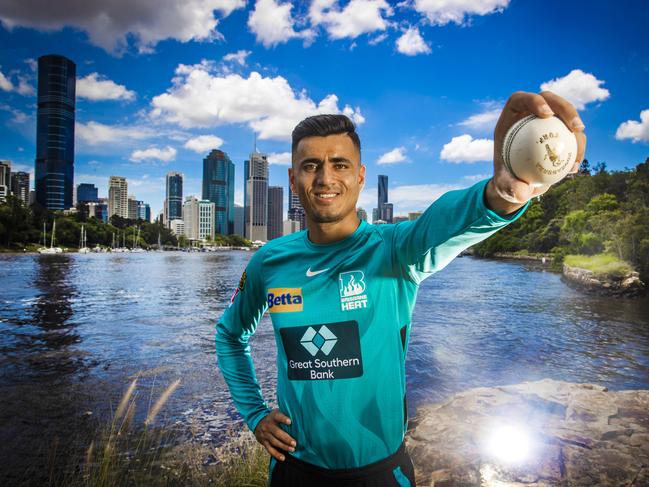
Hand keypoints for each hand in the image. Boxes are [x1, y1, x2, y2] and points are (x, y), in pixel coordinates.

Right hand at [254, 409, 296, 460]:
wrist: (257, 422)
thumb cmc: (273, 418)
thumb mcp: (276, 412)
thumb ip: (285, 413)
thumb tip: (299, 414)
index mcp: (272, 417)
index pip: (278, 417)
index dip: (283, 419)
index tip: (290, 422)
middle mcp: (268, 426)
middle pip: (277, 432)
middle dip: (286, 438)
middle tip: (295, 443)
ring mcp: (265, 435)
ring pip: (274, 442)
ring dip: (284, 446)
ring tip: (292, 449)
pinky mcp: (264, 442)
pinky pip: (270, 449)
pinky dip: (276, 454)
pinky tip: (283, 458)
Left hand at [489, 91, 586, 210]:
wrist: (516, 183)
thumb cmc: (505, 181)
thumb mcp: (504, 186)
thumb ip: (510, 187)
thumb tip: (523, 192)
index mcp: (510, 118)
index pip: (521, 99)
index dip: (535, 100)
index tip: (547, 114)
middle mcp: (529, 115)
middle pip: (550, 100)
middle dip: (566, 109)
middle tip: (576, 128)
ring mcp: (546, 122)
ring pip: (566, 117)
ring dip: (577, 131)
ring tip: (579, 151)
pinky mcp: (559, 132)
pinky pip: (572, 135)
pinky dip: (577, 148)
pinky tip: (576, 165)